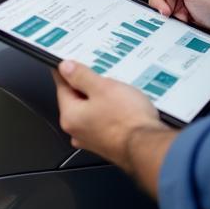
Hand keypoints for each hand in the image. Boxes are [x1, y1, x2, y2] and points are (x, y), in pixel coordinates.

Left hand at [53, 60, 175, 193]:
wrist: (148, 146)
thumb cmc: (127, 120)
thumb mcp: (102, 88)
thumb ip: (81, 76)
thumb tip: (66, 68)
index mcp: (71, 117)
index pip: (61, 87)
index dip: (66, 71)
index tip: (69, 62)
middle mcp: (78, 131)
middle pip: (76, 99)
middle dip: (87, 85)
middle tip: (100, 73)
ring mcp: (93, 139)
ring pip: (92, 109)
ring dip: (101, 98)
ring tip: (117, 88)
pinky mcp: (108, 142)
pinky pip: (103, 120)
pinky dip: (110, 110)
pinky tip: (123, 104)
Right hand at [143, 0, 209, 45]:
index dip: (158, 2)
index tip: (165, 10)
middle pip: (161, 9)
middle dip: (168, 17)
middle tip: (180, 19)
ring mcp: (187, 14)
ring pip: (168, 23)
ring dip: (176, 27)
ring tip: (189, 26)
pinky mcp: (191, 28)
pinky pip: (178, 33)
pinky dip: (181, 35)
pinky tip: (190, 33)